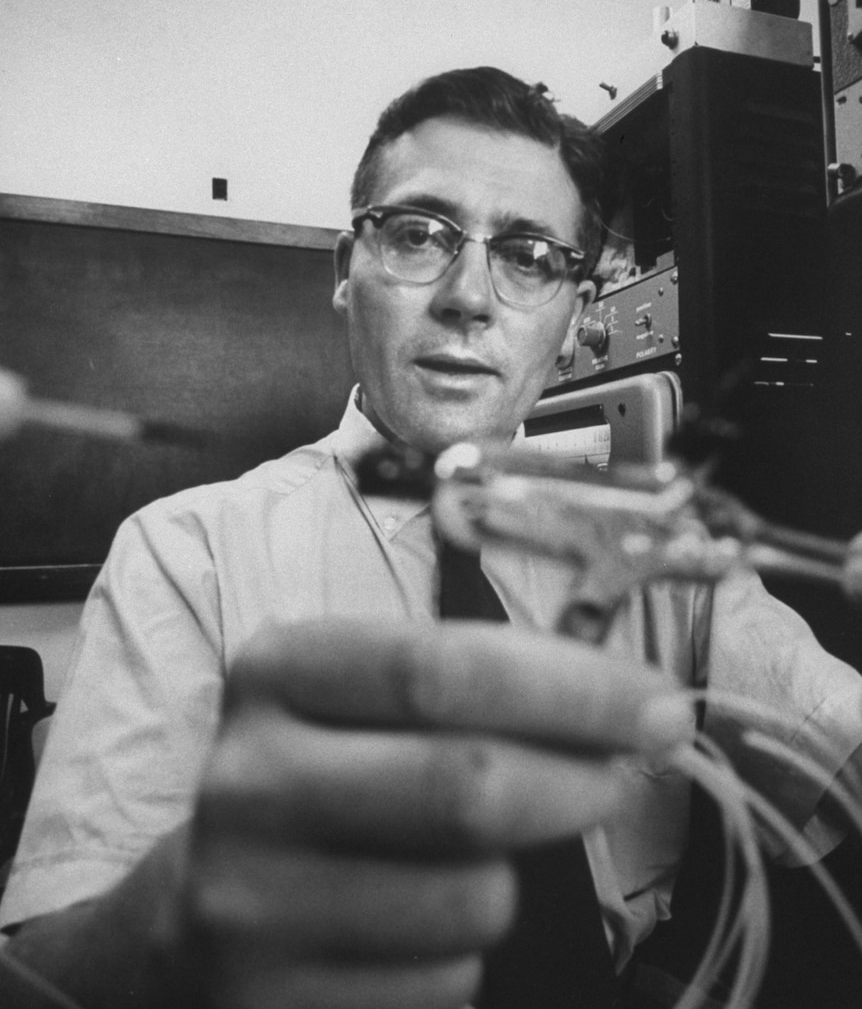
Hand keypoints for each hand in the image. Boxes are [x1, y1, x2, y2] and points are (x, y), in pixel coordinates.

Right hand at [172, 617, 689, 1008]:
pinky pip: (443, 986)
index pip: (443, 668)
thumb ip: (472, 688)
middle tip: (615, 780)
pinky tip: (413, 933)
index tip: (658, 706)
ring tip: (466, 864)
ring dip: (510, 884)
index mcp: (279, 673)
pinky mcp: (274, 1007)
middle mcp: (251, 781)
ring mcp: (252, 904)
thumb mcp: (361, 702)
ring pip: (473, 900)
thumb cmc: (318, 780)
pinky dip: (463, 959)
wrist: (193, 918)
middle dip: (579, 783)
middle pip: (467, 786)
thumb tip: (632, 708)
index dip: (573, 687)